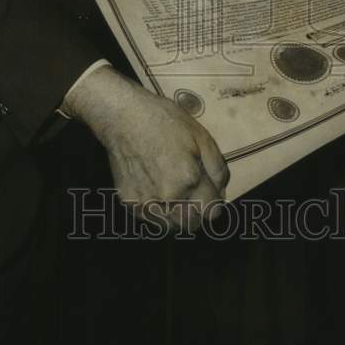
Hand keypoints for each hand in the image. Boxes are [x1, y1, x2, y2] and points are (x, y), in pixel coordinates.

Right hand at [62, 66, 228, 230]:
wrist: (123, 117)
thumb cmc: (163, 121)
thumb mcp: (201, 135)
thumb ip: (217, 168)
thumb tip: (221, 192)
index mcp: (187, 180)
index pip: (212, 210)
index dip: (215, 199)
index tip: (210, 189)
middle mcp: (166, 198)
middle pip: (193, 224)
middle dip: (198, 211)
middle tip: (195, 190)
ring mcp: (145, 203)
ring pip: (172, 226)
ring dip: (179, 215)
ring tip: (176, 191)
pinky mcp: (129, 203)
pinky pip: (152, 219)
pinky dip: (159, 211)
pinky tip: (158, 189)